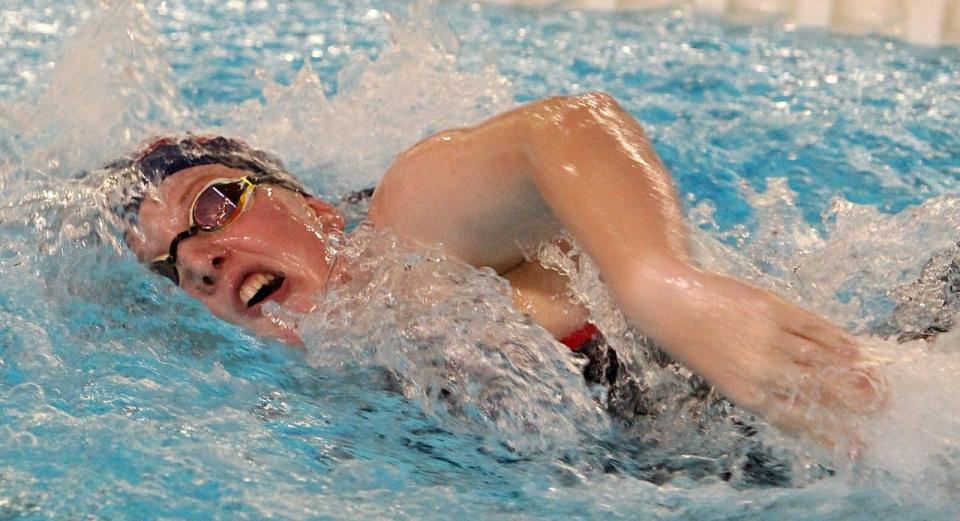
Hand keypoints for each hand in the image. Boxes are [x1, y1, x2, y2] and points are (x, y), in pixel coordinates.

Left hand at [615, 265, 886, 454]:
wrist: (669, 300)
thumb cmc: (692, 339)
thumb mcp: (721, 372)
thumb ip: (758, 384)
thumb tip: (798, 392)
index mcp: (746, 392)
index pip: (798, 418)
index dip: (830, 432)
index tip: (855, 443)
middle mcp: (762, 369)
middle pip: (819, 390)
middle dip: (852, 401)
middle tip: (876, 406)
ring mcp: (769, 337)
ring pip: (823, 359)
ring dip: (852, 371)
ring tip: (872, 380)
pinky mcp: (773, 309)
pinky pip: (815, 327)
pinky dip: (836, 339)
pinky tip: (851, 347)